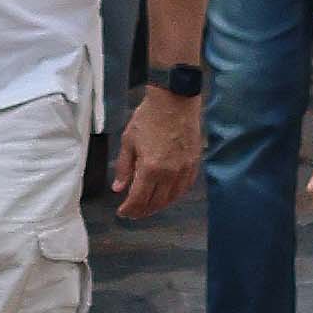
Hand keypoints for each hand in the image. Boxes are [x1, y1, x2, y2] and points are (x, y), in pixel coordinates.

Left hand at [109, 81, 201, 221]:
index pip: (138, 199)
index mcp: (150, 168)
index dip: (129, 210)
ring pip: (171, 198)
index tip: (123, 212)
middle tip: (133, 213)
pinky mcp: (194, 164)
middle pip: (155, 203)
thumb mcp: (129, 142)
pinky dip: (174, 195)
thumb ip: (124, 168)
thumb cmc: (149, 117)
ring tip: (148, 207)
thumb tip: (118, 188)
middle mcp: (169, 173)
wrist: (174, 100)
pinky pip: (185, 188)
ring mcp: (184, 169)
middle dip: (142, 211)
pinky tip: (167, 196)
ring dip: (158, 206)